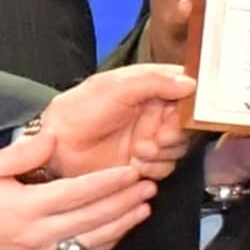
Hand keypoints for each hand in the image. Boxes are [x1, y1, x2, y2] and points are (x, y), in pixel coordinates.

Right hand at [0, 123, 163, 249]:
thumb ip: (23, 153)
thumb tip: (54, 140)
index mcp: (28, 208)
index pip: (79, 193)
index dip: (109, 182)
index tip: (131, 171)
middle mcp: (40, 234)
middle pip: (94, 217)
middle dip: (125, 202)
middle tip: (150, 185)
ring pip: (94, 240)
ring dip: (122, 224)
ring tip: (145, 207)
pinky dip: (106, 242)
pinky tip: (120, 230)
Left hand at [37, 61, 194, 178]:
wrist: (58, 145)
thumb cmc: (80, 109)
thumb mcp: (117, 86)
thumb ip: (155, 81)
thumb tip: (190, 82)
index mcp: (151, 88)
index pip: (187, 90)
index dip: (191, 102)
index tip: (185, 111)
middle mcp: (155, 114)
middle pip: (187, 124)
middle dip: (176, 132)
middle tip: (159, 136)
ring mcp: (151, 139)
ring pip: (179, 148)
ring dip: (164, 152)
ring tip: (139, 149)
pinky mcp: (144, 164)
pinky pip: (165, 168)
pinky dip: (154, 167)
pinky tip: (135, 162)